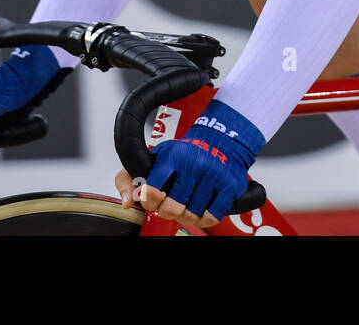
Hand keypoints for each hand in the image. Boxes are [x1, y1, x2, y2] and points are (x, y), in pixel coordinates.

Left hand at [125, 100, 264, 227]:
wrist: (221, 140)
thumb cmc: (184, 153)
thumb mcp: (154, 157)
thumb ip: (129, 178)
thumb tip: (128, 202)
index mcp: (172, 155)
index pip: (152, 190)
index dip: (149, 202)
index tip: (152, 200)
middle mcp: (194, 163)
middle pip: (173, 208)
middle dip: (167, 211)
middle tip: (169, 206)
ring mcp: (213, 174)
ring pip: (192, 215)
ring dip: (186, 216)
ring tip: (185, 206)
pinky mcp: (229, 185)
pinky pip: (212, 216)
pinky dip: (204, 219)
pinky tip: (200, 209)